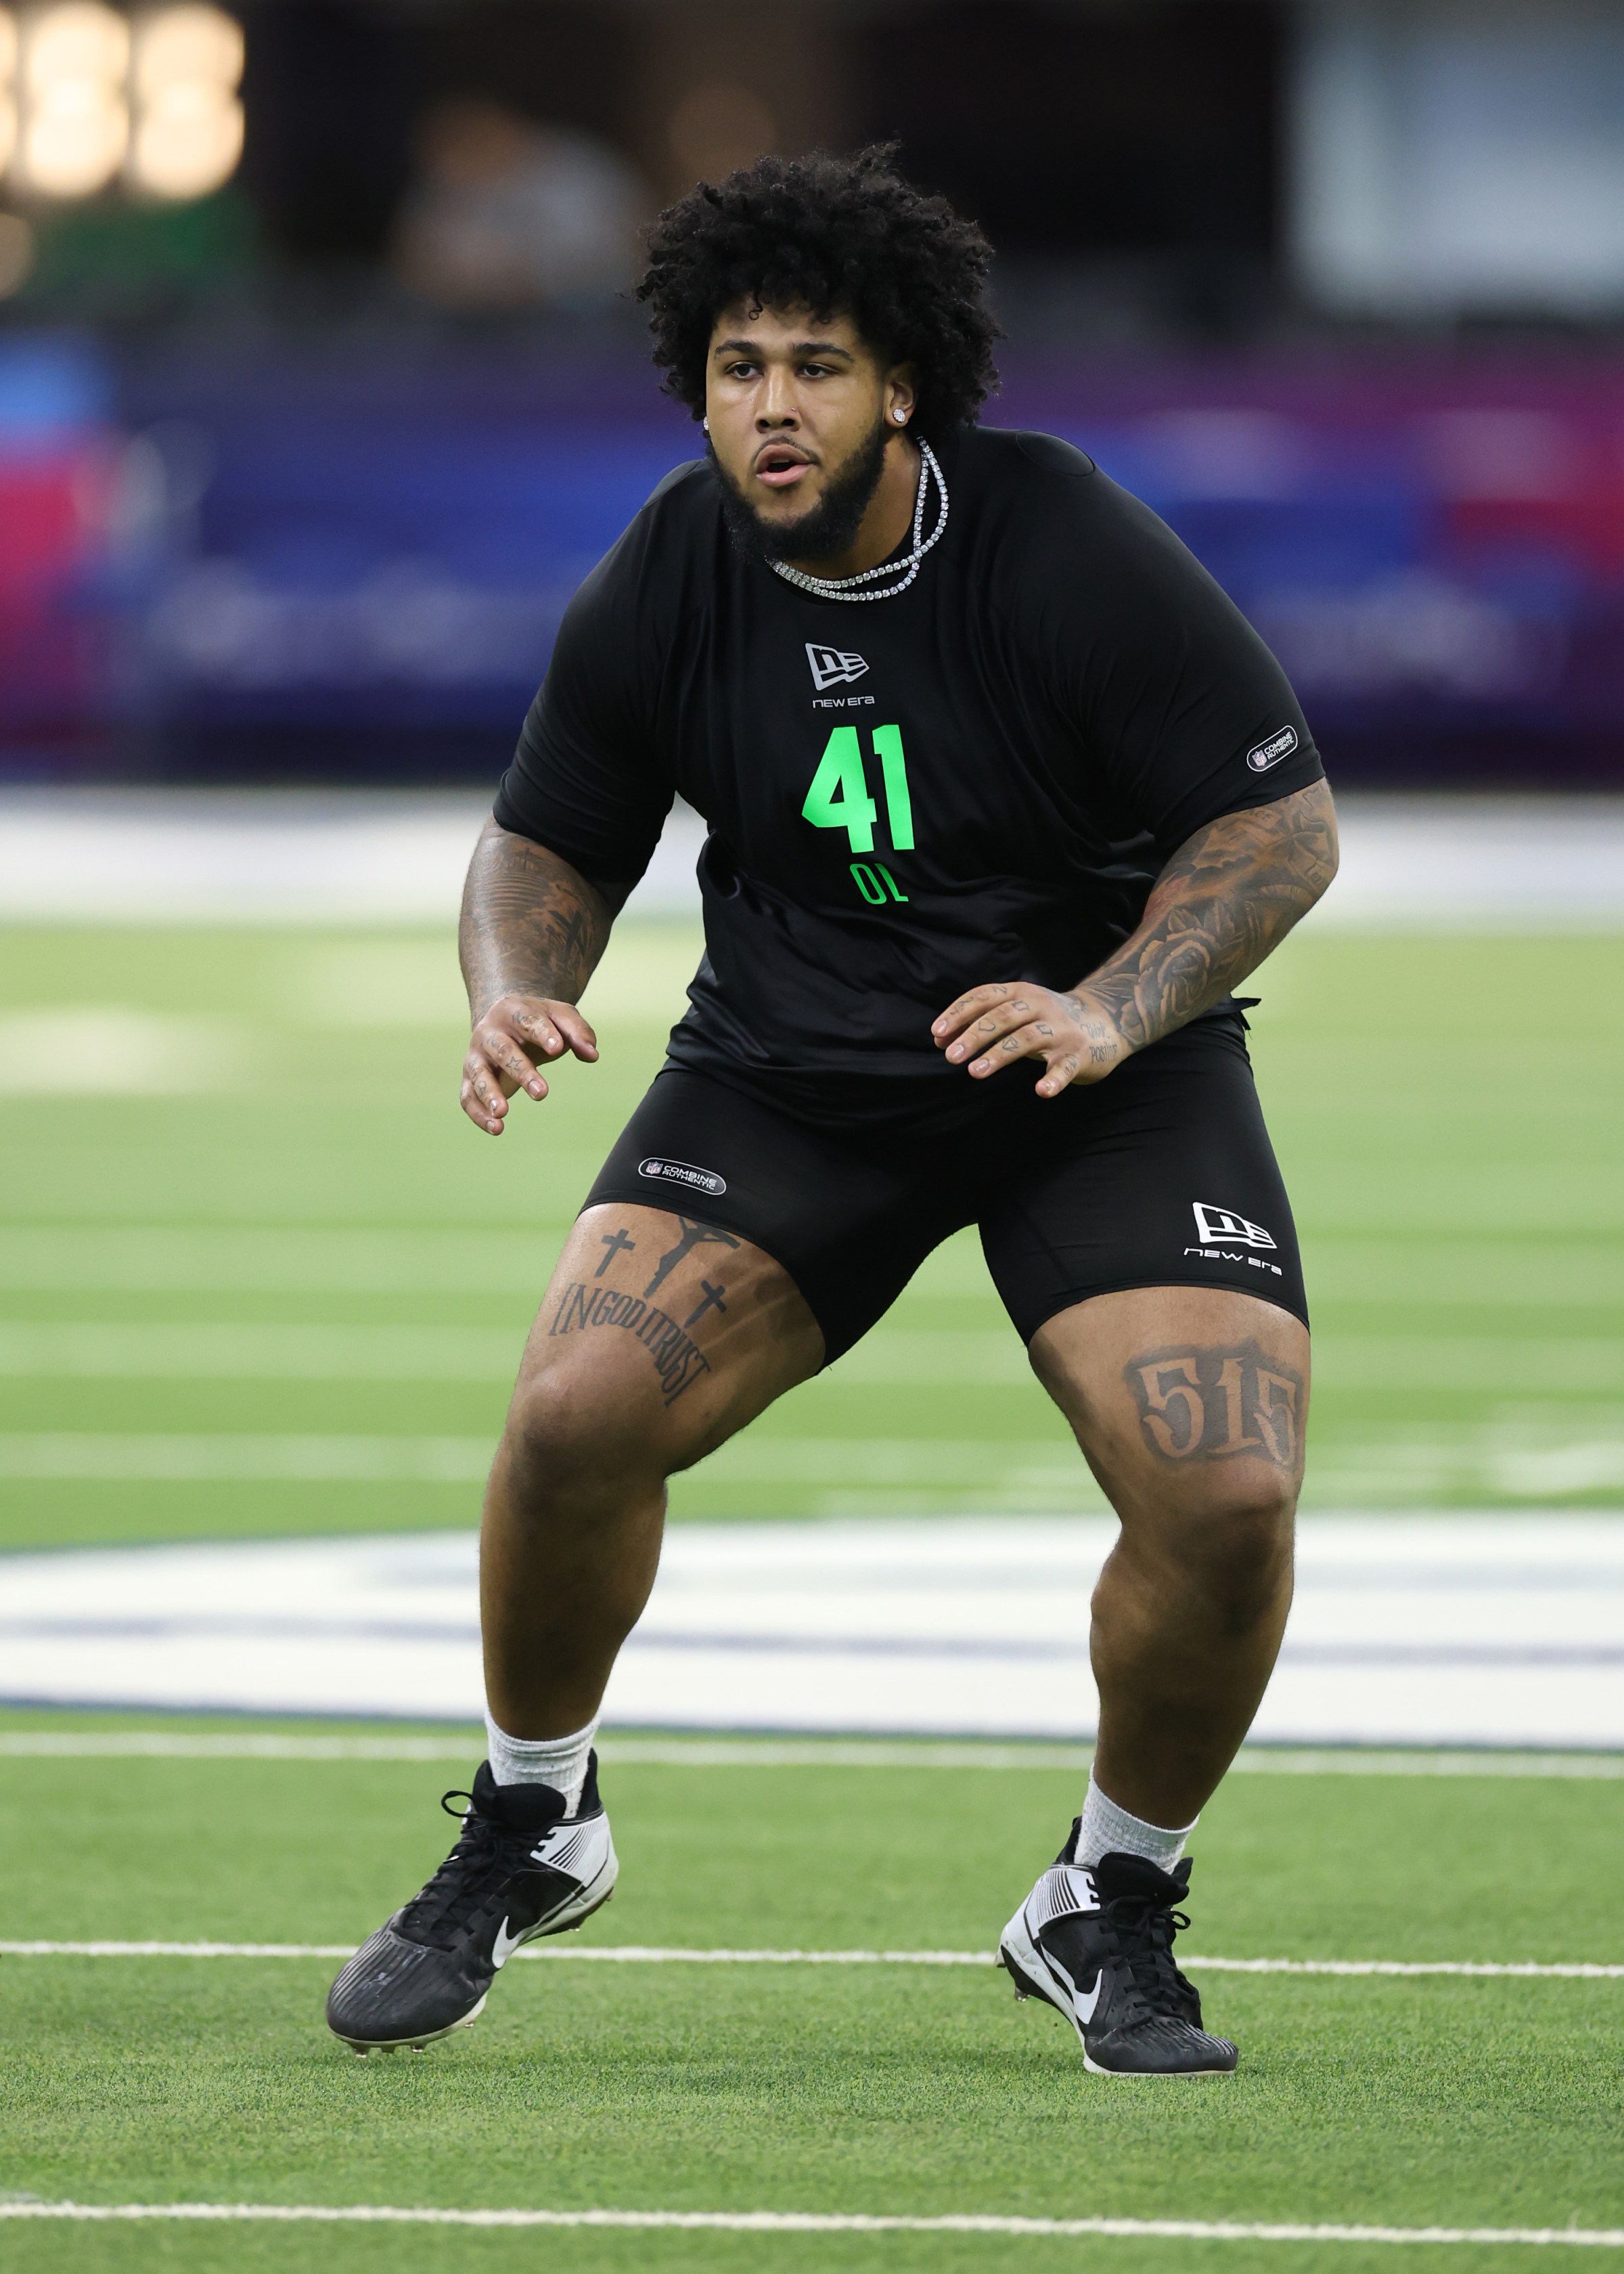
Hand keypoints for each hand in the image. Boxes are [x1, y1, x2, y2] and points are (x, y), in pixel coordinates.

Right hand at [461, 994, 598, 1134]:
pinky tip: (497, 1128)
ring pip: (479, 1075)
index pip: (527, 1021)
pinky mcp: (469, 1078)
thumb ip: (578, 1032)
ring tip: (503, 1112)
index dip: (542, 1033)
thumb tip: (592, 1055)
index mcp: (512, 1011)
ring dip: (489, 1093)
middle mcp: (489, 1032)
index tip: (557, 1048)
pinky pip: (468, 1097)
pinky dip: (478, 1114)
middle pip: (502, 1051)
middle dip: (521, 1071)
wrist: (504, 1021)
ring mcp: (476, 1056)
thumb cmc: (537, 1021)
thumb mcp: (560, 1017)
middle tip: (542, 1093)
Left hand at [931, 982, 1128, 1096]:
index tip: (937, 1033)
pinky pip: (1065, 1068)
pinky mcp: (1079, 1054)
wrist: (1105, 1022)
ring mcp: (1061, 1030)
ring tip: (975, 1072)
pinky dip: (1053, 1080)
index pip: (984, 996)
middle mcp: (1041, 1007)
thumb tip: (938, 1039)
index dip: (959, 1013)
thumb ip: (981, 1023)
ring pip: (1027, 1039)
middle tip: (951, 1056)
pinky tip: (1041, 1091)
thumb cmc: (1047, 1020)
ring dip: (999, 1055)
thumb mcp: (1016, 1014)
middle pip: (1004, 1016)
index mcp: (1022, 992)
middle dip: (975, 1035)